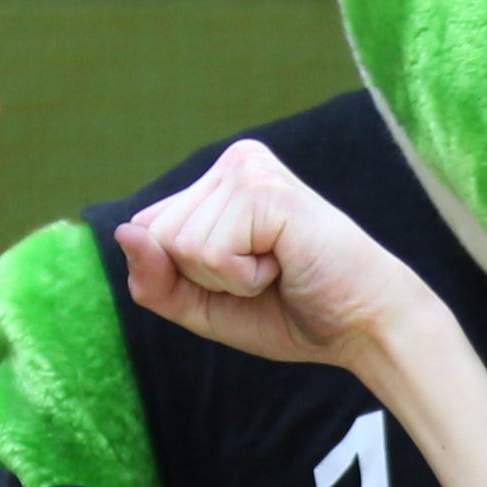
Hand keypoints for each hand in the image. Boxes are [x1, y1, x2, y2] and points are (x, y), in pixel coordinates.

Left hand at [115, 140, 444, 373]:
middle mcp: (232, 162)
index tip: (243, 277)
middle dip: (204, 278)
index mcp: (217, 181)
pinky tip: (285, 263)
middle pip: (157, 237)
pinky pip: (209, 253)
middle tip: (265, 274)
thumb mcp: (203, 306)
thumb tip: (123, 232)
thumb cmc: (290, 311)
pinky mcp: (265, 189)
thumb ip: (154, 279)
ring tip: (278, 267)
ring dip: (227, 279)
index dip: (183, 277)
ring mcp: (249, 169)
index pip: (147, 232)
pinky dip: (243, 278)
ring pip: (180, 245)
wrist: (363, 325)